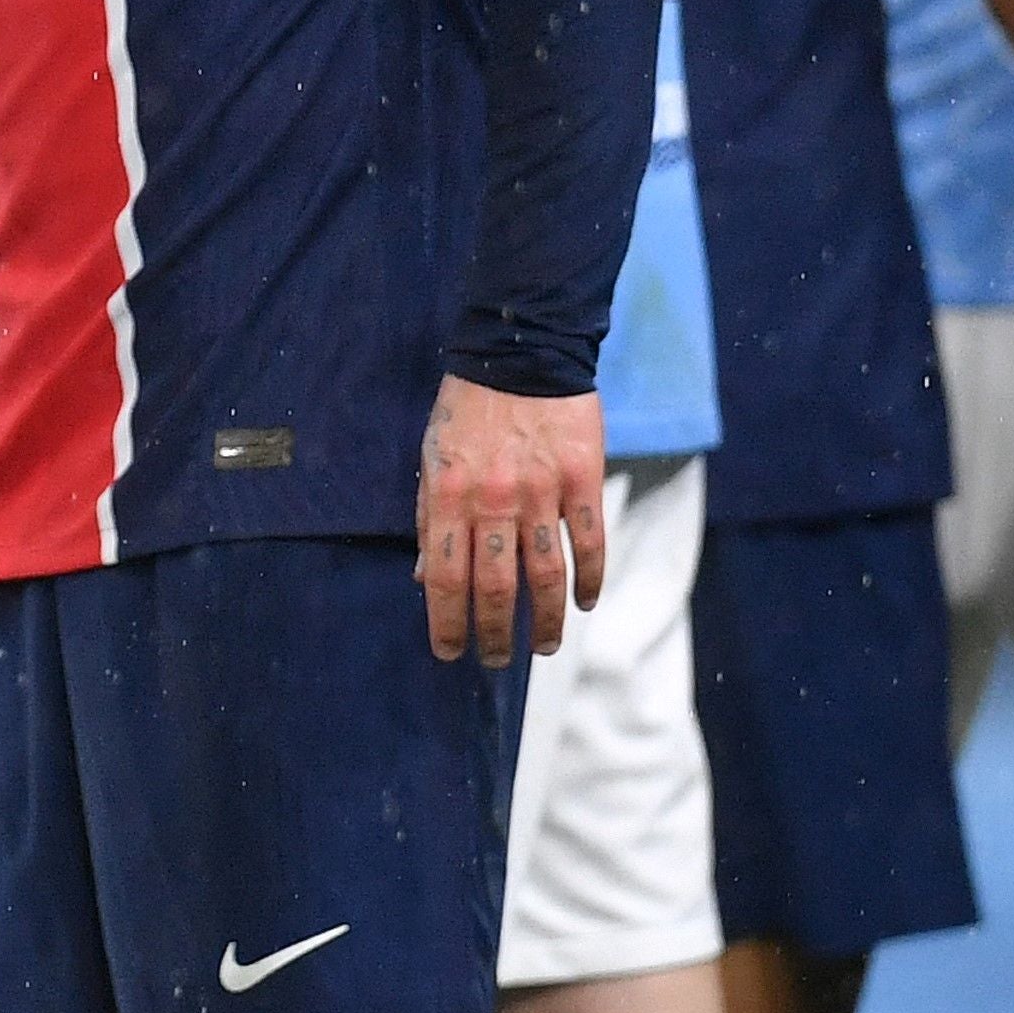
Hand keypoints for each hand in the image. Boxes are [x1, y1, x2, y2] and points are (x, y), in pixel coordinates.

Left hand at [416, 375, 607, 662]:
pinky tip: (585, 603)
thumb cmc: (468, 410)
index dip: (446, 623)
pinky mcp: (581, 479)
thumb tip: (424, 580)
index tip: (450, 652)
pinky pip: (589, 541)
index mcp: (448, 497)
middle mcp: (493, 501)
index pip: (443, 578)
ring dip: (545, 620)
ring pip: (545, 575)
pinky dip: (590, 579)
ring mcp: (541, 492)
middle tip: (495, 660)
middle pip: (494, 587)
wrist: (521, 352)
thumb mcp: (432, 459)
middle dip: (493, 634)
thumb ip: (429, 519)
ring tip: (542, 645)